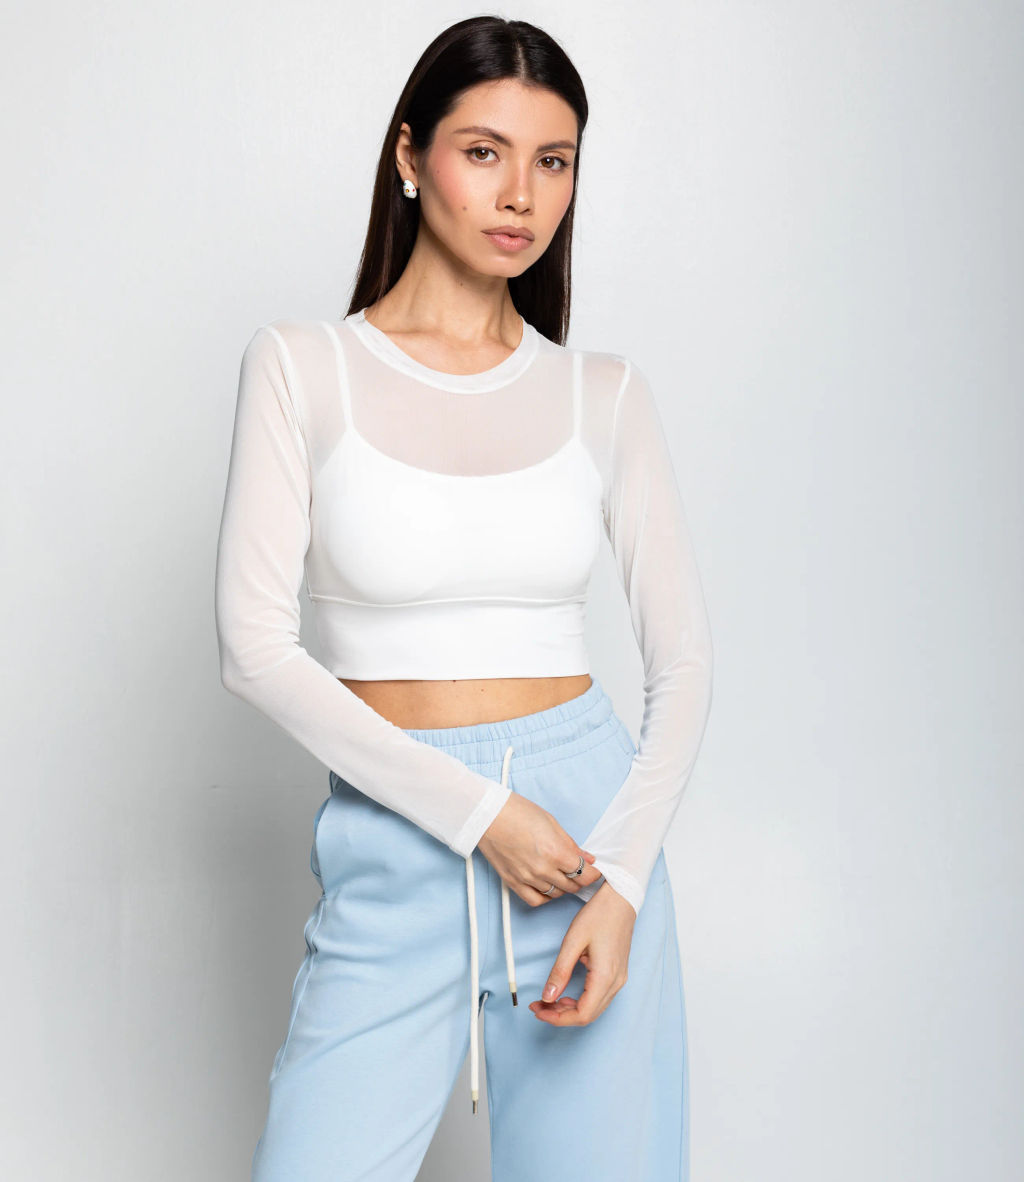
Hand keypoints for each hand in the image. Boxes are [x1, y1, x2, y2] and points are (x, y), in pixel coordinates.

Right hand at [476, 792, 602, 906]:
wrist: (487, 815)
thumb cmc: (518, 812)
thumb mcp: (551, 823)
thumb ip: (571, 845)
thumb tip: (587, 858)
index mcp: (556, 851)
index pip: (585, 874)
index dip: (594, 873)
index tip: (595, 870)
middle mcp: (543, 869)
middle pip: (572, 886)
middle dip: (580, 879)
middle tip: (580, 870)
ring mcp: (527, 878)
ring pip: (555, 894)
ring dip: (563, 887)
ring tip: (562, 875)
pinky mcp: (513, 882)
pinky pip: (535, 900)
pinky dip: (545, 897)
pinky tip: (547, 887)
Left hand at [528, 882, 636, 1026]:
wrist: (621, 899)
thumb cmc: (599, 915)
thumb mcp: (573, 941)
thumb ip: (560, 971)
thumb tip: (547, 997)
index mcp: (605, 977)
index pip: (582, 1014)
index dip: (558, 1019)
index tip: (538, 1010)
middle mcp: (616, 983)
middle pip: (588, 1015)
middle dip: (560, 1016)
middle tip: (538, 1006)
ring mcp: (619, 980)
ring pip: (593, 1009)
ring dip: (569, 1009)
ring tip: (548, 1001)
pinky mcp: (617, 974)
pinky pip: (598, 998)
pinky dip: (580, 1001)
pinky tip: (565, 994)